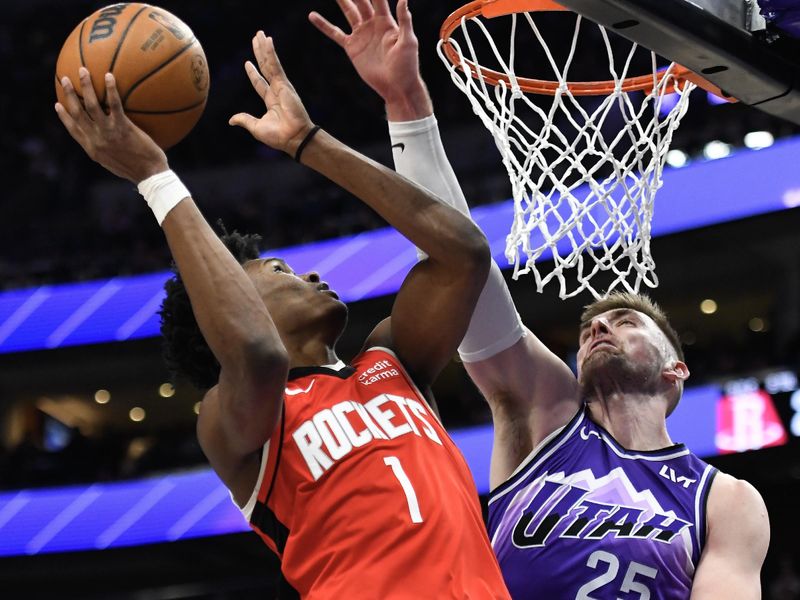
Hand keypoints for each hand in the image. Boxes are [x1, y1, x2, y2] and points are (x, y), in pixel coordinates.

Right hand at [54, 67, 167, 183]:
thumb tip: (109, 141)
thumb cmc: (138, 170)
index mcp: (92, 149)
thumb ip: (108, 149)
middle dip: (69, 94)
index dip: (64, 117)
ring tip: (83, 70)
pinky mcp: (123, 128)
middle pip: (77, 113)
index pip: (73, 130)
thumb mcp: (116, 162)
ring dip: (85, 86)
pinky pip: (114, 105)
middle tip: (65, 79)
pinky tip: (109, 76)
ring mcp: (108, 133)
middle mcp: (96, 140)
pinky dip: (110, 89)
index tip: (57, 104)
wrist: (149, 176)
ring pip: (90, 105)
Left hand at [229, 33, 315, 154]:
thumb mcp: (256, 128)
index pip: (260, 83)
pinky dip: (271, 53)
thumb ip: (244, 120)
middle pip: (265, 67)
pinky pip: (275, 65)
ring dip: (264, 47)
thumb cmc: (279, 136)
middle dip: (260, 53)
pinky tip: (268, 41)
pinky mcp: (285, 84)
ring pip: (270, 63)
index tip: (247, 63)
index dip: (253, 73)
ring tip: (260, 34)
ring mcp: (281, 86)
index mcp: (270, 101)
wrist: (294, 138)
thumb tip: (231, 120)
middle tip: (256, 39)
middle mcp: (276, 91)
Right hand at [310, 0, 430, 117]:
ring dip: (340, 0)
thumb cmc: (407, 65)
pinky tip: (312, 16)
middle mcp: (372, 24)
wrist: (396, 86)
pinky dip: (324, 25)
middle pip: (361, 1)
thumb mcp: (408, 42)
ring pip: (348, 12)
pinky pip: (335, 33)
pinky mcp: (352, 47)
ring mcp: (361, 35)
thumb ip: (405, 20)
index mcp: (386, 21)